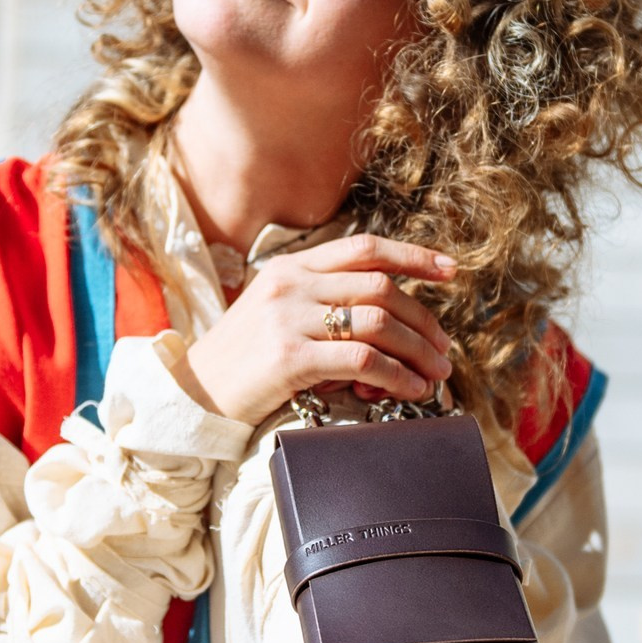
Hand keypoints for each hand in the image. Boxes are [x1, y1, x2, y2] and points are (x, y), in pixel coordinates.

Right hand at [178, 235, 458, 428]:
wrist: (192, 394)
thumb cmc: (241, 361)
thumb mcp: (275, 313)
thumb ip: (321, 303)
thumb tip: (388, 322)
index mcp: (289, 267)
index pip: (364, 248)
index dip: (413, 257)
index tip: (449, 270)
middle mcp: (291, 284)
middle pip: (381, 286)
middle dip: (424, 319)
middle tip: (443, 349)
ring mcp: (288, 318)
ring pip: (379, 321)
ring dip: (417, 350)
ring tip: (435, 374)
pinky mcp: (289, 357)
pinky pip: (362, 360)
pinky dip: (395, 375)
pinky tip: (408, 389)